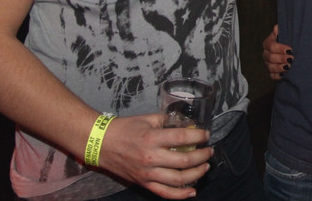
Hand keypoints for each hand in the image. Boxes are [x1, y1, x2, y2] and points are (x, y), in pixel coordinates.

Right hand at [97, 112, 212, 197]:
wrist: (101, 144)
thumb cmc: (125, 129)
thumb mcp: (148, 119)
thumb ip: (168, 121)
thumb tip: (187, 124)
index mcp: (152, 138)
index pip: (182, 138)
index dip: (198, 136)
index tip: (206, 135)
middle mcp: (150, 157)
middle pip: (183, 161)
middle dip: (202, 156)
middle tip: (209, 151)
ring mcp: (147, 173)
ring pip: (178, 179)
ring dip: (196, 174)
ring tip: (205, 167)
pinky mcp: (143, 183)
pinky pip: (165, 193)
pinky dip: (181, 194)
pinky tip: (193, 190)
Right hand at [262, 24, 292, 80]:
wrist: (293, 50)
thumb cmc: (290, 40)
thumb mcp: (286, 33)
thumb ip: (282, 30)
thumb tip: (276, 28)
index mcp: (268, 43)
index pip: (271, 46)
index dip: (280, 48)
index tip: (290, 49)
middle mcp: (266, 54)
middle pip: (270, 57)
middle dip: (281, 58)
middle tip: (291, 59)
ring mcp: (268, 64)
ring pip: (270, 67)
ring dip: (279, 67)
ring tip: (289, 67)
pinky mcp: (272, 72)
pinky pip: (272, 76)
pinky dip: (278, 76)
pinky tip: (285, 74)